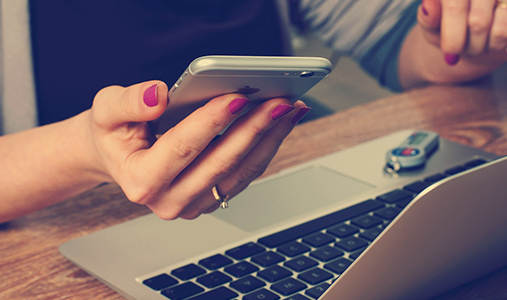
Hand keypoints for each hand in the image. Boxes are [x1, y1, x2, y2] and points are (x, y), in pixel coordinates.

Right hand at [88, 81, 309, 219]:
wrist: (119, 156)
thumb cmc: (114, 134)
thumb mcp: (105, 111)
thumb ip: (127, 103)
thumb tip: (157, 96)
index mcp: (140, 180)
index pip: (183, 147)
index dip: (212, 121)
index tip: (239, 97)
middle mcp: (169, 200)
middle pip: (221, 163)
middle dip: (254, 129)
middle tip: (280, 102)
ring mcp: (194, 204)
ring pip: (241, 172)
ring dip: (269, 139)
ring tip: (290, 109)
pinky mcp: (212, 198)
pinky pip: (245, 174)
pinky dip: (266, 147)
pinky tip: (280, 124)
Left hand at [417, 0, 506, 64]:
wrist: (479, 32)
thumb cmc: (452, 28)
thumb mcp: (434, 26)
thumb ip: (429, 18)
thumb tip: (428, 5)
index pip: (455, 6)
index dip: (452, 35)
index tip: (450, 54)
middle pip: (478, 23)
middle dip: (470, 45)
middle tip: (469, 47)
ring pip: (501, 31)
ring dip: (490, 47)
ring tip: (486, 42)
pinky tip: (505, 44)